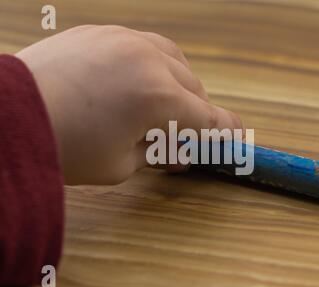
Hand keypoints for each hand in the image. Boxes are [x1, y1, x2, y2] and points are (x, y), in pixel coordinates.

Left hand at [16, 25, 242, 184]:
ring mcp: (126, 39)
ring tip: (165, 102)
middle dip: (194, 113)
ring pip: (175, 59)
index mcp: (160, 99)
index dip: (225, 131)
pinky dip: (153, 64)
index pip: (209, 118)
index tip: (236, 138)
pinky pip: (144, 44)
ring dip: (179, 82)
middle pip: (194, 88)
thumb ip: (159, 155)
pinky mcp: (103, 31)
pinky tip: (139, 78)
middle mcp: (151, 61)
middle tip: (182, 133)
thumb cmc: (67, 148)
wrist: (10, 116)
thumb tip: (181, 154)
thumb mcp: (122, 164)